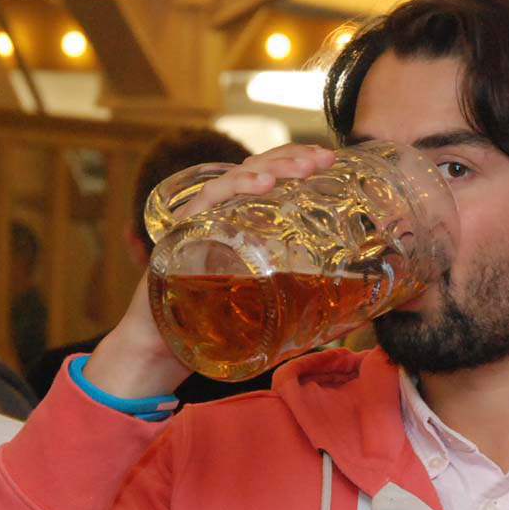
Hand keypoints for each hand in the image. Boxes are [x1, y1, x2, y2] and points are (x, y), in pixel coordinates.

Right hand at [84, 143, 336, 399]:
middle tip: (326, 158)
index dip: (296, 163)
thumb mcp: (260, 309)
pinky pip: (206, 203)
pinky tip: (261, 184)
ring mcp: (197, 222)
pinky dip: (233, 189)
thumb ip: (291, 303)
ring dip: (270, 168)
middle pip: (255, 172)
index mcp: (237, 223)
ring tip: (301, 167)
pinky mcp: (180, 235)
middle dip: (292, 158)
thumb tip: (350, 316)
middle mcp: (217, 215)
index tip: (330, 159)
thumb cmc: (208, 329)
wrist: (158, 351)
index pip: (268, 179)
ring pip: (234, 179)